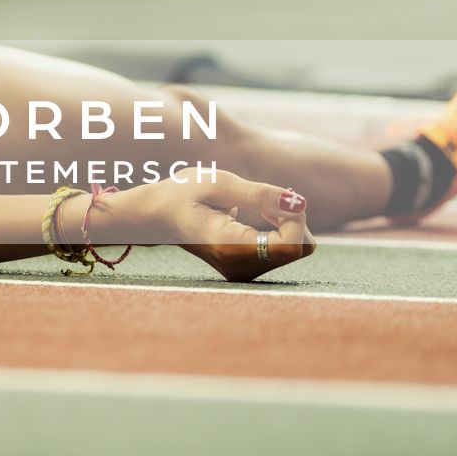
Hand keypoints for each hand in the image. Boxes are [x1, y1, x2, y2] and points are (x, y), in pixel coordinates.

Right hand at [86, 170, 314, 282]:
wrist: (157, 215)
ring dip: (288, 223)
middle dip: (294, 219)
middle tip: (268, 197)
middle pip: (299, 249)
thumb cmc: (183, 194)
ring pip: (295, 250)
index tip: (281, 195)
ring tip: (258, 204)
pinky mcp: (247, 269)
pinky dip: (280, 231)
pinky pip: (283, 252)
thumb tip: (299, 203)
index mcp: (230, 246)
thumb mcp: (219, 183)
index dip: (295, 217)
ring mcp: (243, 272)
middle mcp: (239, 266)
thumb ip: (261, 195)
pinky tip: (258, 216)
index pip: (289, 245)